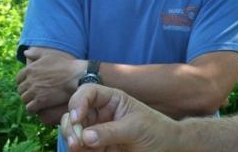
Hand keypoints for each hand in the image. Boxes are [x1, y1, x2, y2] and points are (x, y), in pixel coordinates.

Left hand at [16, 47, 84, 119]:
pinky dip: (32, 109)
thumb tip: (25, 52)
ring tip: (35, 102)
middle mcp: (30, 80)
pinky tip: (38, 108)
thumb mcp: (50, 55)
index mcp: (30, 69)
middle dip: (26, 92)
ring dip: (29, 101)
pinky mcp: (40, 101)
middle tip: (34, 94)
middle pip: (21, 90)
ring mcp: (34, 91)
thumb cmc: (66, 64)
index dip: (24, 82)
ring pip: (24, 100)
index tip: (30, 85)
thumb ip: (36, 53)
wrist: (77, 76)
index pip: (19, 78)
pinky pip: (29, 108)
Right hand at [61, 84, 178, 151]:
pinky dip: (77, 150)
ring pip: (73, 132)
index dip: (78, 102)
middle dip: (71, 125)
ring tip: (77, 148)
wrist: (167, 146)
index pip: (88, 92)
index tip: (77, 118)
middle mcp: (100, 113)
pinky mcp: (96, 148)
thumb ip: (110, 131)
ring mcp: (97, 130)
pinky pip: (80, 148)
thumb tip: (84, 137)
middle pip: (75, 114)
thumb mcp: (136, 128)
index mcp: (112, 99)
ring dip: (70, 139)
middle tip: (76, 141)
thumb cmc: (156, 130)